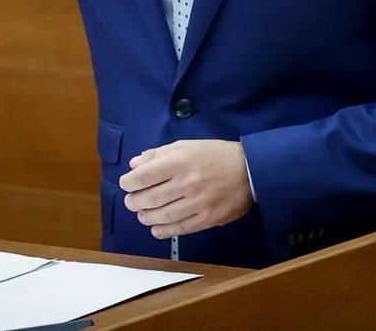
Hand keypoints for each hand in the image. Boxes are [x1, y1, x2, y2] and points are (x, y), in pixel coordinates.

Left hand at [118, 139, 253, 238]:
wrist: (249, 170)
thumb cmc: (215, 155)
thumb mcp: (186, 145)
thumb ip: (159, 154)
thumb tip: (135, 164)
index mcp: (179, 161)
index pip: (144, 175)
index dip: (129, 182)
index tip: (126, 184)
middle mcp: (187, 183)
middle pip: (151, 198)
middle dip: (134, 202)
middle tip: (131, 202)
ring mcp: (198, 202)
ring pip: (163, 216)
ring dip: (147, 217)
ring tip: (142, 214)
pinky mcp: (208, 218)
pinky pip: (182, 228)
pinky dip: (165, 231)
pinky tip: (157, 229)